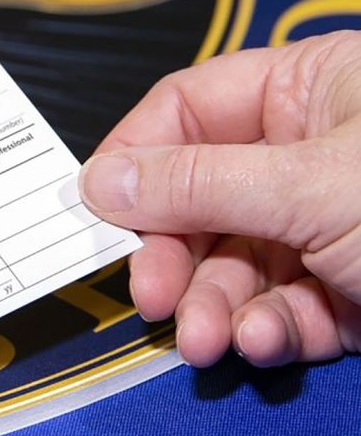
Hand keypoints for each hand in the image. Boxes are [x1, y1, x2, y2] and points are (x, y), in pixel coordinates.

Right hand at [78, 31, 360, 367]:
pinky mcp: (355, 289)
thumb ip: (198, 184)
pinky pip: (288, 306)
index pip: (188, 110)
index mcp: (308, 90)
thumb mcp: (313, 184)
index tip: (100, 212)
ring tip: (211, 343)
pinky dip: (272, 330)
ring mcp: (331, 224)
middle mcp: (311, 152)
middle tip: (155, 300)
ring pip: (241, 264)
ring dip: (218, 307)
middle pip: (204, 199)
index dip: (138, 159)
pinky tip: (268, 345)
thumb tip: (99, 179)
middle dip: (178, 257)